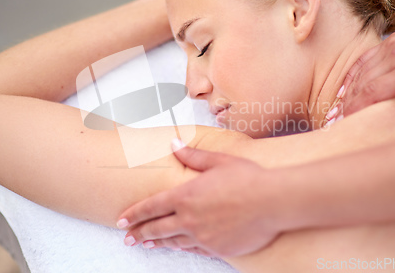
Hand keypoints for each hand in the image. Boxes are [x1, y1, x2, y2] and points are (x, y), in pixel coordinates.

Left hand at [117, 142, 280, 256]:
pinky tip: (178, 247)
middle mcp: (190, 218)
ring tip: (148, 245)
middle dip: (139, 234)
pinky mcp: (218, 248)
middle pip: (157, 228)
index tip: (121, 220)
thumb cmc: (247, 178)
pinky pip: (195, 250)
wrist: (273, 201)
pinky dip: (183, 248)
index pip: (152, 206)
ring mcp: (203, 237)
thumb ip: (192, 156)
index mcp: (186, 195)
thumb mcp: (218, 161)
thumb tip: (174, 145)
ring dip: (158, 243)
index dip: (134, 214)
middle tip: (127, 238)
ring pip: (174, 242)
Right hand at [340, 9, 394, 131]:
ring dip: (346, 92)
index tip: (345, 122)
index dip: (356, 107)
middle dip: (346, 104)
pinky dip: (352, 74)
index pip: (373, 91)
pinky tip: (345, 88)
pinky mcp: (391, 40)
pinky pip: (364, 58)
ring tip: (336, 109)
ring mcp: (391, 45)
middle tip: (334, 120)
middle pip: (362, 83)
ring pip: (360, 71)